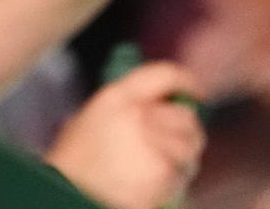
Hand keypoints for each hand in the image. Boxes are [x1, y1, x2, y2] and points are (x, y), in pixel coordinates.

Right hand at [47, 62, 206, 208]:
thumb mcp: (88, 121)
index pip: (164, 75)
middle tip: (177, 146)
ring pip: (190, 146)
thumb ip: (122, 109)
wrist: (70, 195)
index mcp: (117, 97)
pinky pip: (183, 172)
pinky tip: (156, 186)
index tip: (198, 93)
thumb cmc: (74, 165)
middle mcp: (138, 114)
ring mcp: (153, 142)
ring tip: (163, 170)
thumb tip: (158, 108)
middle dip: (187, 132)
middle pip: (185, 115)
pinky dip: (176, 181)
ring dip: (184, 159)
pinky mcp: (163, 170)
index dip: (187, 82)